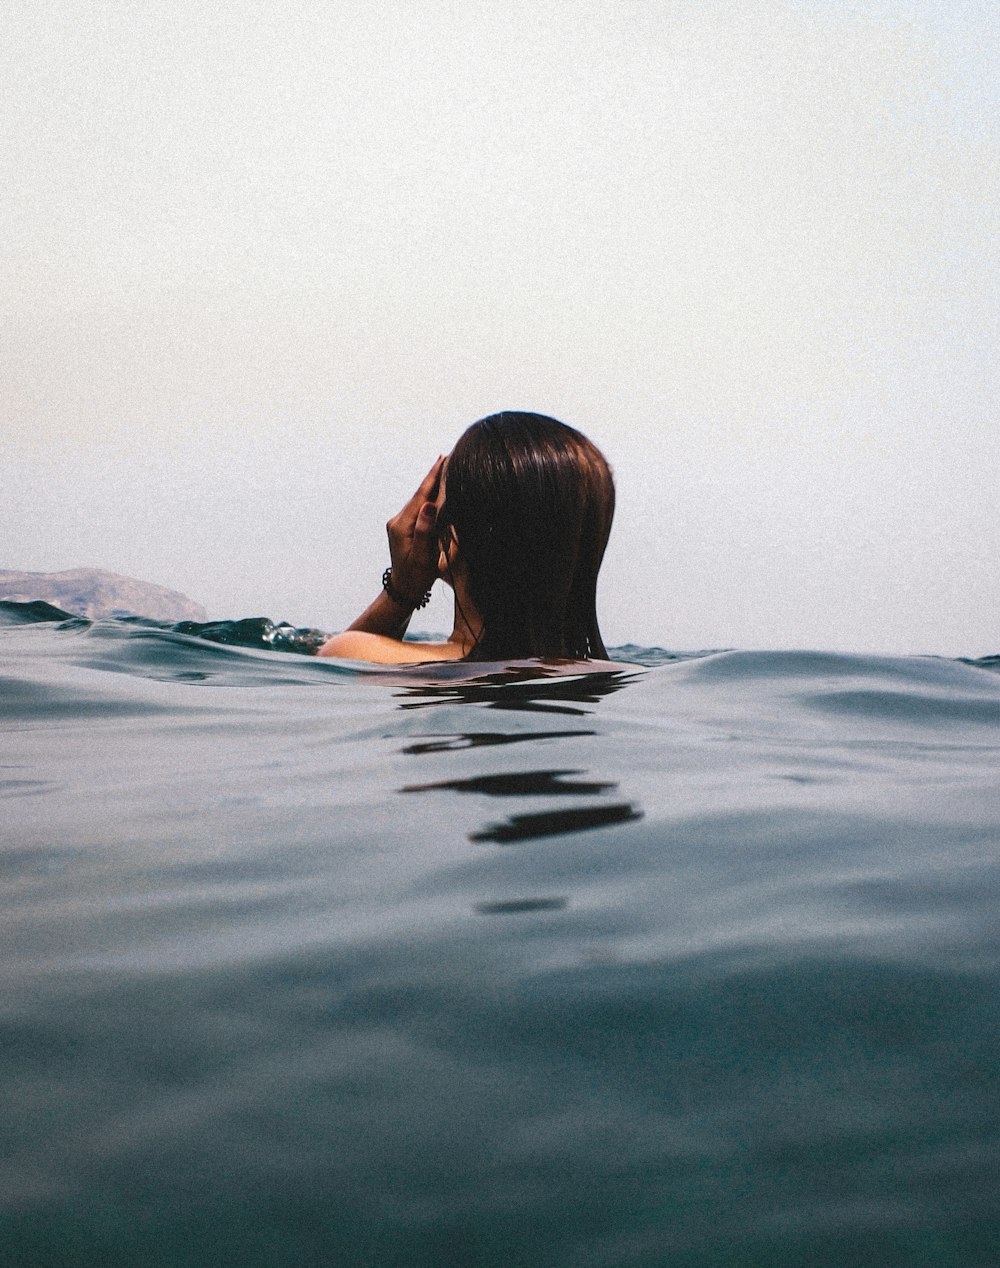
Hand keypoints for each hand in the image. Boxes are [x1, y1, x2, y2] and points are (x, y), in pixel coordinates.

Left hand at [385, 455, 443, 602]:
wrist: (404, 589)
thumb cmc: (415, 576)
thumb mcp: (421, 556)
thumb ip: (424, 530)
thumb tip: (429, 505)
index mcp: (402, 525)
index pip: (420, 496)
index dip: (433, 477)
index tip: (442, 458)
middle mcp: (398, 520)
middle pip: (420, 493)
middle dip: (434, 475)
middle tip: (448, 455)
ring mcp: (400, 523)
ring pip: (420, 499)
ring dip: (432, 484)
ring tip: (446, 466)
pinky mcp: (405, 527)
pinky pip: (419, 507)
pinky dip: (430, 496)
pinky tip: (438, 489)